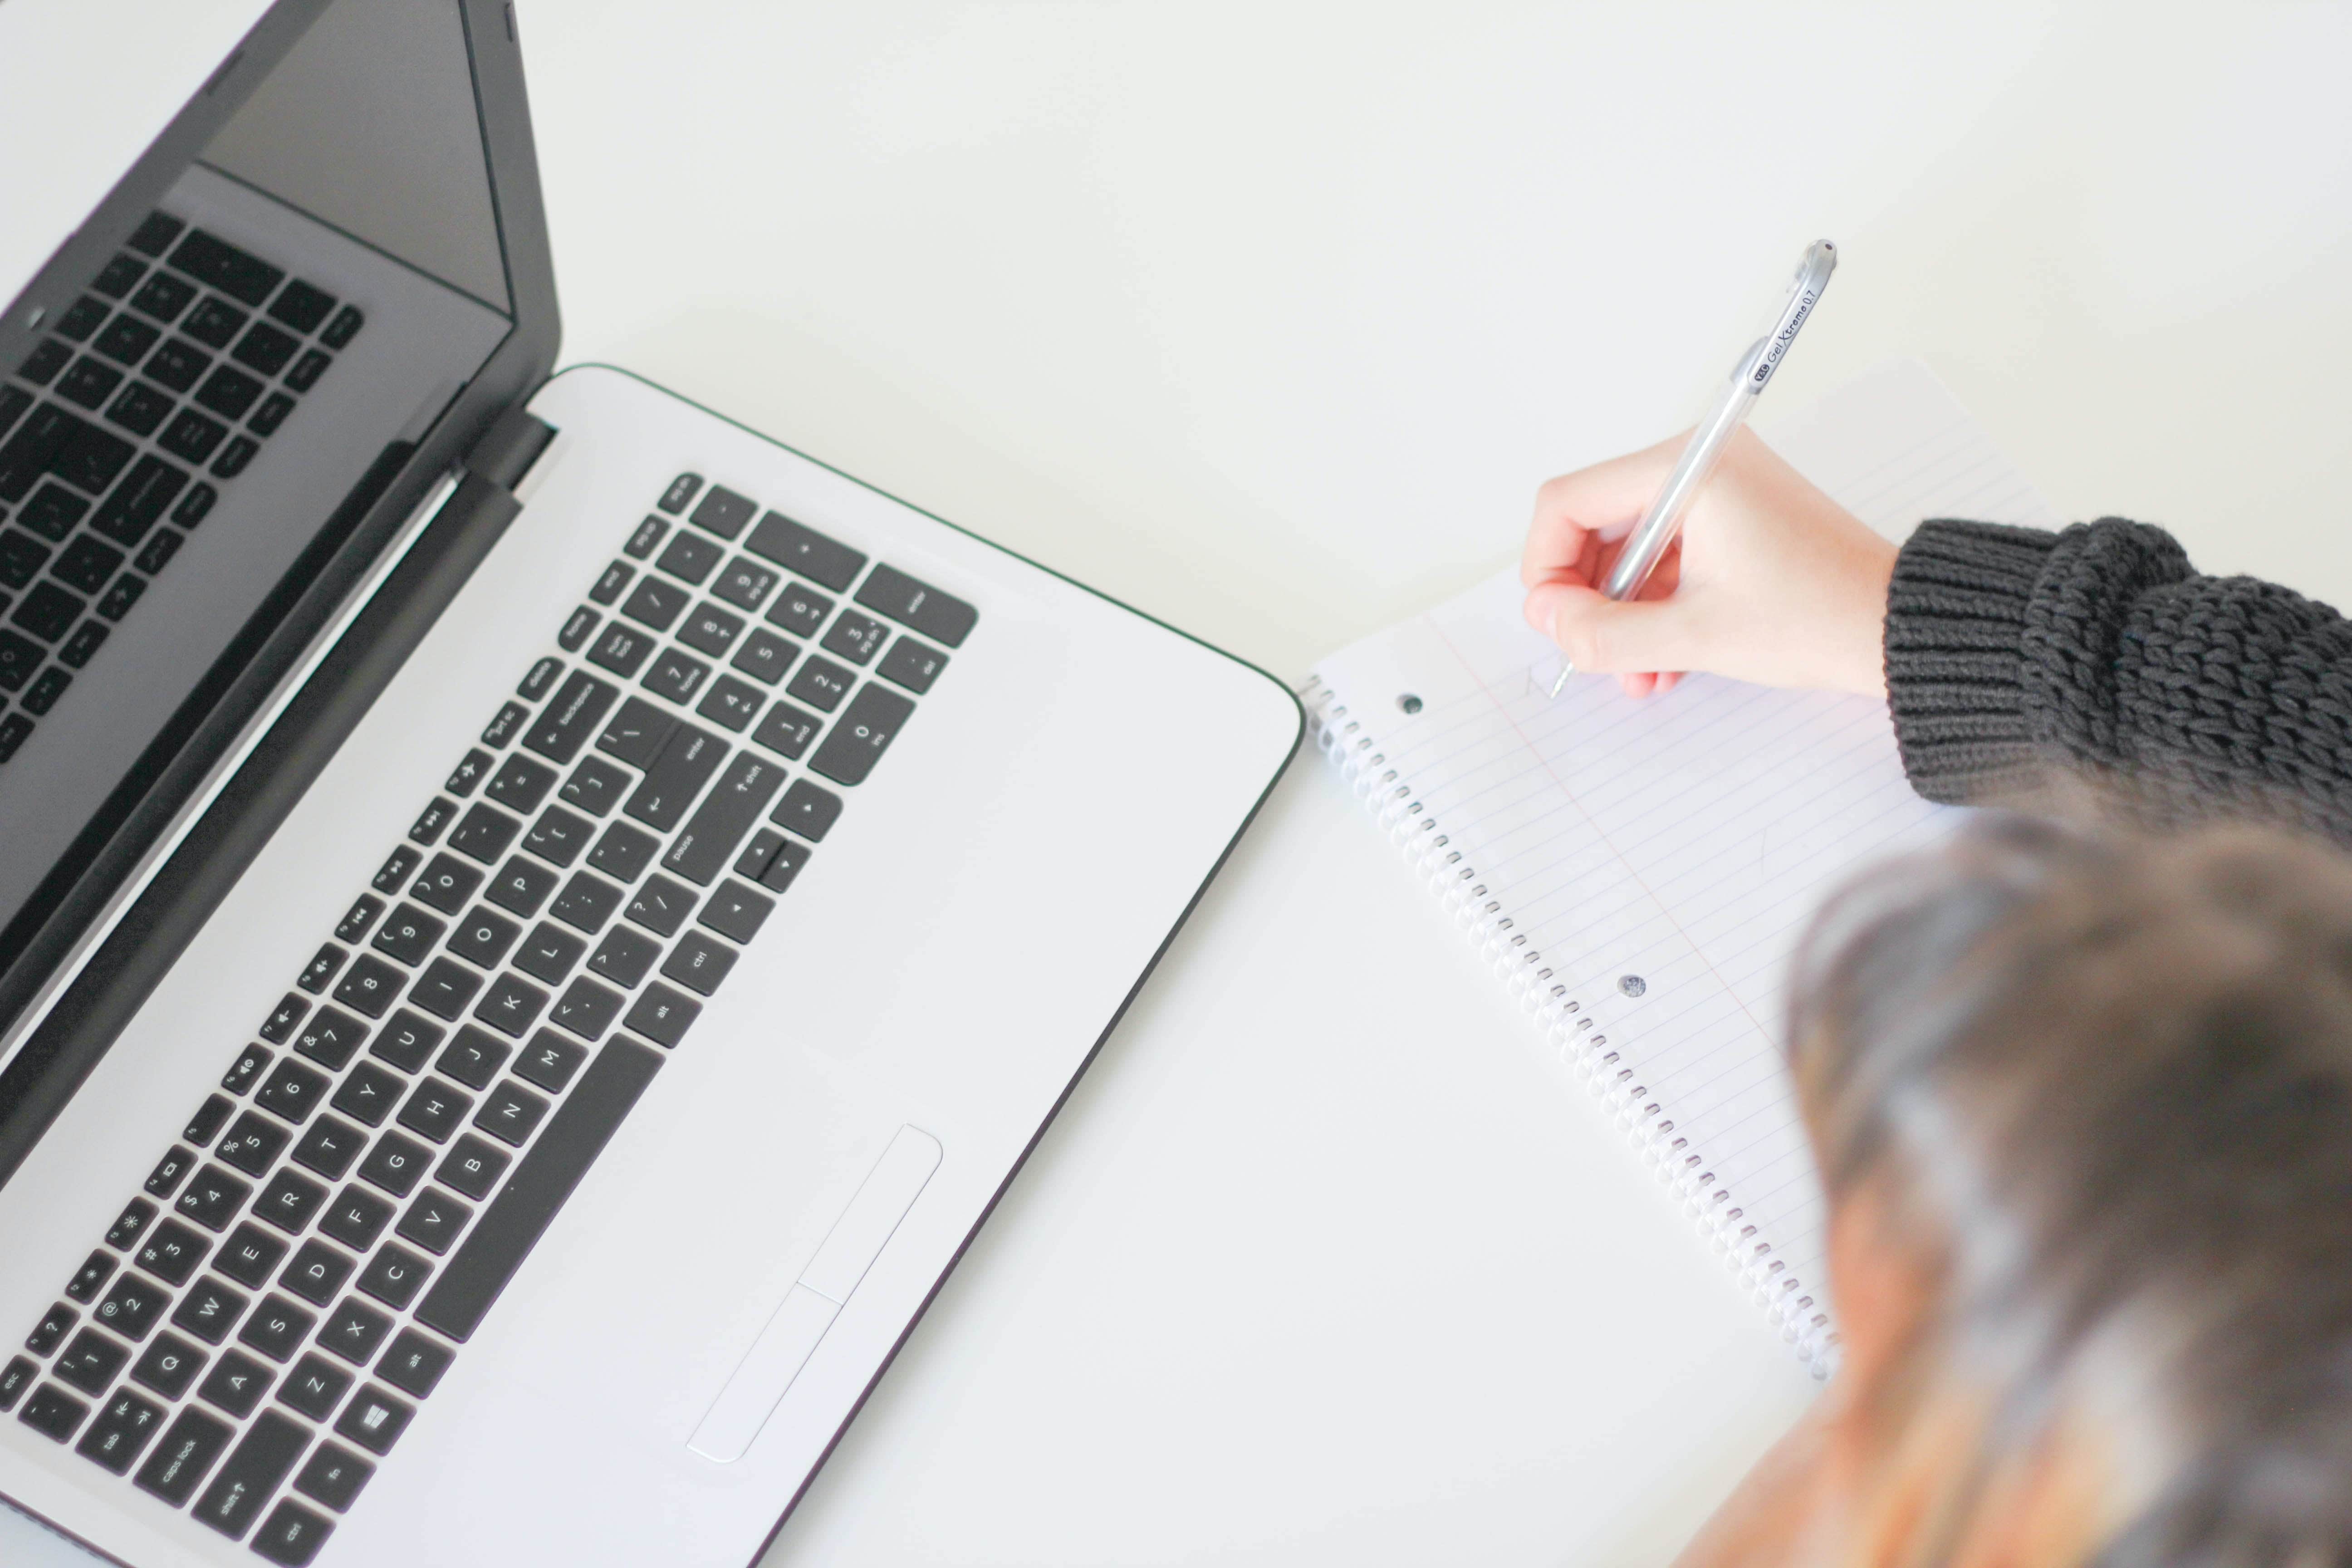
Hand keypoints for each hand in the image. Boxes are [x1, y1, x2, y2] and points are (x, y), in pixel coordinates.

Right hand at [1520, 427, 1896, 698]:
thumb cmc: (1818, 616)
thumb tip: (1547, 618)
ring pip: (1630, 549)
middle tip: (1592, 651)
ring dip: (1623, 614)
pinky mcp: (1734, 517)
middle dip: (1589, 598)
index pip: (1569, 501)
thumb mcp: (1693, 635)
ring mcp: (1719, 490)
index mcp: (1688, 469)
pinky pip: (1668, 557)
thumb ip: (1603, 631)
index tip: (1555, 621)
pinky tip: (1663, 660)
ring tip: (1637, 672)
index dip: (1546, 566)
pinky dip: (1655, 605)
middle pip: (1596, 524)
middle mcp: (1700, 464)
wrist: (1896, 627)